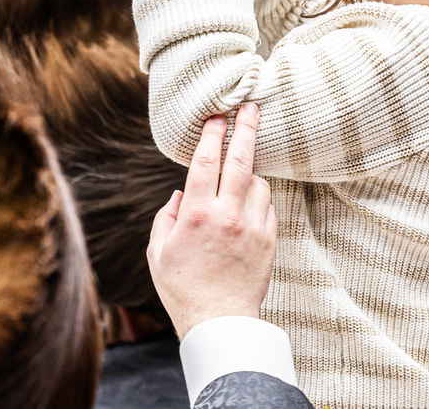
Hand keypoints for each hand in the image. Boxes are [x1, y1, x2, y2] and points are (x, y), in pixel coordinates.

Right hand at [147, 105, 277, 339]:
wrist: (220, 321)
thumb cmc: (183, 288)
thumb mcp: (158, 252)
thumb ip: (166, 217)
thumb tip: (180, 193)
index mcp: (197, 215)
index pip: (206, 161)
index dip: (212, 134)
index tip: (216, 115)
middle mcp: (228, 215)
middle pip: (241, 159)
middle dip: (246, 128)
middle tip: (250, 107)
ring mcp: (253, 226)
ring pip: (258, 182)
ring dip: (250, 171)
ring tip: (239, 173)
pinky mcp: (269, 239)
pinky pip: (268, 205)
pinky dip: (258, 197)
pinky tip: (248, 202)